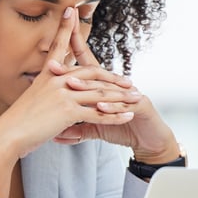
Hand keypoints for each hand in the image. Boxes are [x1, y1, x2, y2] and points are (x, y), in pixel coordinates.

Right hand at [0, 7, 141, 160]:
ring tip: (136, 99)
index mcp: (47, 75)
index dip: (66, 28)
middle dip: (113, 77)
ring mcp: (63, 94)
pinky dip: (116, 116)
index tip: (71, 10)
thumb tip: (49, 88)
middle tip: (129, 81)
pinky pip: (98, 112)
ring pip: (100, 93)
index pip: (59, 46)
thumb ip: (44, 91)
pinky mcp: (68, 111)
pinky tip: (129, 116)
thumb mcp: (31, 98)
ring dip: (121, 97)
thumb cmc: (17, 121)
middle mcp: (56, 80)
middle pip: (92, 72)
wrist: (7, 135)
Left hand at [50, 10, 179, 162]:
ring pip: (105, 88)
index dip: (69, 60)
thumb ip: (77, 129)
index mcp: (103, 88)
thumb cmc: (122, 130)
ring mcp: (129, 94)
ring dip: (87, 86)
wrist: (150, 141)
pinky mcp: (141, 105)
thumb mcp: (96, 128)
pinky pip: (124, 105)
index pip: (84, 69)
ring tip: (70, 84)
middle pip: (91, 73)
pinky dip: (111, 107)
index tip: (47, 56)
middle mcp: (115, 86)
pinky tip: (99, 107)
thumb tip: (55, 135)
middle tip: (52, 66)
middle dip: (72, 68)